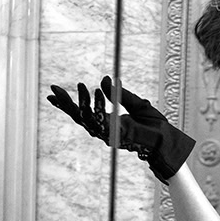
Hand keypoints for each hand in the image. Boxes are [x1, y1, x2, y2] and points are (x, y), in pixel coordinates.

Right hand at [47, 77, 194, 182]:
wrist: (168, 140)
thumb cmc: (155, 126)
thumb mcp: (137, 104)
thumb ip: (119, 94)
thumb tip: (104, 80)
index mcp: (108, 123)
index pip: (83, 113)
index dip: (67, 104)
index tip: (52, 92)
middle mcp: (105, 131)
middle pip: (78, 118)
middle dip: (65, 104)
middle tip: (52, 89)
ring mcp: (109, 135)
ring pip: (86, 119)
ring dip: (82, 101)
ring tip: (82, 85)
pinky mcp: (115, 136)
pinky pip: (101, 120)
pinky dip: (97, 105)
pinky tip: (96, 91)